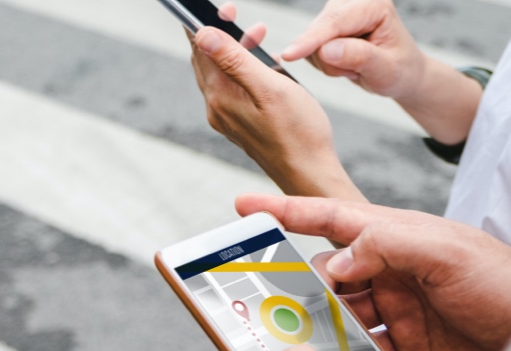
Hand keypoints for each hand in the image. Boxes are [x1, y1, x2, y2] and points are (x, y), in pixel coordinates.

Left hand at [188, 4, 364, 200]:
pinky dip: (242, 69)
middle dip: (220, 33)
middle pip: (206, 60)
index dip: (206, 22)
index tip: (223, 7)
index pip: (200, 50)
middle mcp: (217, 109)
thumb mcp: (269, 87)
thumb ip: (235, 60)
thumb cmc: (298, 133)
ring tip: (258, 34)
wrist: (310, 174)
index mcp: (220, 97)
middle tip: (237, 14)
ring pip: (220, 74)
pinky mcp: (239, 124)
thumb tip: (202, 35)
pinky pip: (232, 88)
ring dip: (234, 49)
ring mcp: (227, 118)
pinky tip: (263, 65)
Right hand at [235, 193, 510, 350]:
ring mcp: (394, 311)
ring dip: (319, 326)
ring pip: (336, 315)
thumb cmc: (504, 281)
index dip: (286, 210)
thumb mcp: (446, 251)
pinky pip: (357, 347)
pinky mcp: (403, 346)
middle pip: (324, 274)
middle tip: (271, 298)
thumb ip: (386, 244)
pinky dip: (340, 349)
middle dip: (298, 285)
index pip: (330, 218)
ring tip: (304, 334)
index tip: (244, 206)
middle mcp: (387, 271)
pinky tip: (328, 350)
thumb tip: (333, 264)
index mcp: (394, 237)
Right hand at [282, 0, 426, 99]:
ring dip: (331, 65)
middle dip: (333, 60)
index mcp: (372, 4)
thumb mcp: (387, 69)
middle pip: (319, 31)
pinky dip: (325, 65)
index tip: (290, 55)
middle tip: (358, 71)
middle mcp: (352, 2)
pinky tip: (346, 65)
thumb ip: (359, 57)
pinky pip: (310, 52)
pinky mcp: (325, 28)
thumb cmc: (401, 69)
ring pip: (312, 45)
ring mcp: (336, 14)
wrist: (401, 73)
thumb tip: (325, 50)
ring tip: (356, 68)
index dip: (311, 40)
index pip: (335, 22)